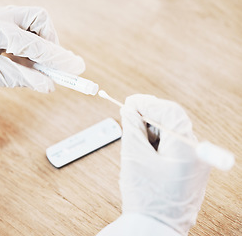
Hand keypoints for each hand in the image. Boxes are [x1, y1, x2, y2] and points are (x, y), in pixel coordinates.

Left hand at [0, 5, 84, 93]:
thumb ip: (24, 78)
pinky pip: (21, 34)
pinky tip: (29, 65)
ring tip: (41, 69)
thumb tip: (50, 86)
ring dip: (41, 46)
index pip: (35, 42)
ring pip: (31, 25)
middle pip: (38, 19)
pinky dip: (29, 50)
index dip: (57, 58)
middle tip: (54, 65)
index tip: (76, 69)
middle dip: (51, 41)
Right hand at [119, 94, 210, 234]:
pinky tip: (145, 152)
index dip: (147, 104)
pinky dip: (158, 144)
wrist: (155, 228)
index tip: (129, 103)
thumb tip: (129, 110)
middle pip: (172, 121)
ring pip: (172, 134)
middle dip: (149, 118)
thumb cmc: (147, 198)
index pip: (169, 111)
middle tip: (129, 119)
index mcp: (186, 148)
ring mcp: (195, 162)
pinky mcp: (190, 169)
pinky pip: (174, 147)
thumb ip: (131, 128)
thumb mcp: (134, 156)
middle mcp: (196, 153)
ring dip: (152, 132)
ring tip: (135, 142)